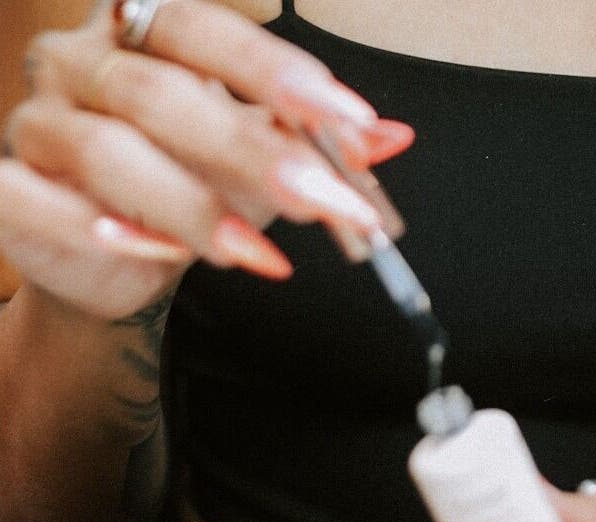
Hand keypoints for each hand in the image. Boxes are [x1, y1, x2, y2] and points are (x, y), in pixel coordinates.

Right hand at [0, 0, 412, 319]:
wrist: (110, 250)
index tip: (348, 120)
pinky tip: (156, 254)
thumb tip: (393, 138)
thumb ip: (316, 145)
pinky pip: (36, 200)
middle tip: (322, 198)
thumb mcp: (261, 159)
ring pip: (109, 152)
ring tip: (259, 251)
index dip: (276, 73)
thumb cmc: (188, 180)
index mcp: (145, 30)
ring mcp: (39, 122)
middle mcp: (81, 62)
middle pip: (163, 95)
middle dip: (253, 151)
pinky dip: (96, 227)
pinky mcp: (8, 188)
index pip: (206, 31)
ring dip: (194, 206)